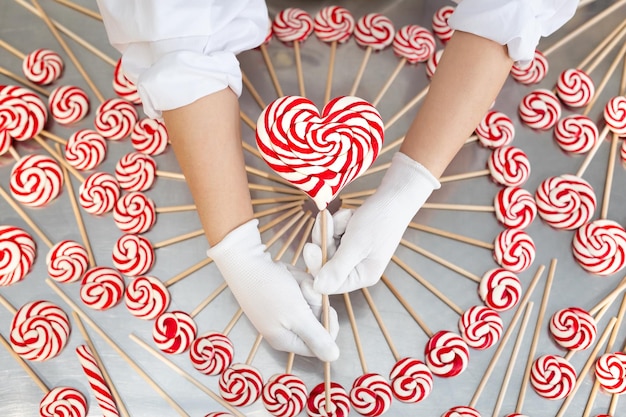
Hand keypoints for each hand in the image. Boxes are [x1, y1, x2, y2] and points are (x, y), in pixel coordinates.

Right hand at [207, 219, 338, 361]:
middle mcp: (285, 328)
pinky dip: (300, 279)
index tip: (327, 306)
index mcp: (286, 340)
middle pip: (318, 320)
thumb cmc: (268, 288)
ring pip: (312, 301)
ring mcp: (283, 309)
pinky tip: (290, 275)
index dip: (328, 324)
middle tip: (304, 289)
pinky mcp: (283, 293)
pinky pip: (302, 288)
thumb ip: (316, 337)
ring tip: (293, 280)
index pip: (321, 344)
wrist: (245, 259)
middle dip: (315, 300)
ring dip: (307, 287)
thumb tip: (334, 357)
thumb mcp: (296, 315)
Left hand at [311, 152, 439, 293]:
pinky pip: (333, 234)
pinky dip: (338, 222)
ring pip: (327, 244)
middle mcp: (357, 268)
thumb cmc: (380, 220)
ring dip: (333, 228)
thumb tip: (318, 288)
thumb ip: (337, 268)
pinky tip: (350, 215)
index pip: (331, 282)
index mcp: (363, 276)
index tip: (309, 247)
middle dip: (326, 239)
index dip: (316, 266)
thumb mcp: (356, 245)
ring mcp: (352, 253)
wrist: (394, 196)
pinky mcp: (349, 240)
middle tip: (327, 223)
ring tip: (348, 217)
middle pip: (325, 260)